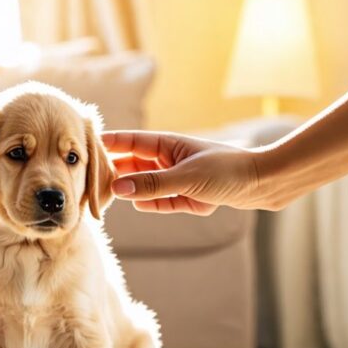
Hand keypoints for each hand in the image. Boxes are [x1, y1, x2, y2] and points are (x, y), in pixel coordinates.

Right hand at [103, 131, 265, 215]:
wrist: (265, 183)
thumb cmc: (230, 171)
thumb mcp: (188, 178)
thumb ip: (152, 184)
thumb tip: (117, 188)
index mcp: (168, 144)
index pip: (128, 142)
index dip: (106, 144)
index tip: (82, 147)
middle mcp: (170, 159)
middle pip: (132, 165)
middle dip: (112, 173)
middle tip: (88, 183)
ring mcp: (178, 178)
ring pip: (144, 185)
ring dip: (131, 191)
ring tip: (107, 198)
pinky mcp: (189, 196)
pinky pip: (162, 202)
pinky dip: (154, 204)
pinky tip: (143, 205)